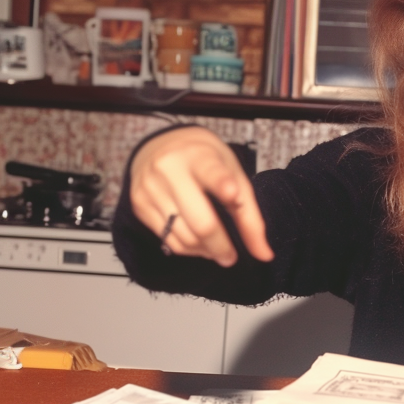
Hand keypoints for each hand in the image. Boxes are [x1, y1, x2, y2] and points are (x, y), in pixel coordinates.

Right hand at [128, 128, 273, 266]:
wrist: (160, 146)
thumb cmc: (203, 161)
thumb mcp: (232, 175)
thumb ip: (249, 215)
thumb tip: (264, 255)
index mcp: (199, 155)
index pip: (211, 171)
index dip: (223, 183)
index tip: (233, 193)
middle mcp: (169, 169)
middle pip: (200, 221)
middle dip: (220, 246)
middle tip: (230, 257)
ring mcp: (150, 187)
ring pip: (183, 237)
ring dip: (204, 251)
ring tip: (216, 249)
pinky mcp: (138, 204)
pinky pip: (166, 240)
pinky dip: (187, 249)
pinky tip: (198, 245)